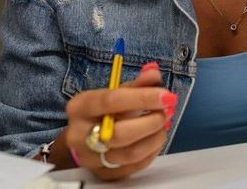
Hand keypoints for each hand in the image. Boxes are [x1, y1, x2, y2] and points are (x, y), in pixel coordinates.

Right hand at [60, 63, 175, 180]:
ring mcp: (89, 157)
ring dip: (155, 138)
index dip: (143, 98)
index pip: (111, 101)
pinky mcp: (103, 173)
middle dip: (151, 122)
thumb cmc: (104, 111)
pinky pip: (133, 167)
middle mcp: (79, 134)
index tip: (167, 96)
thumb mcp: (116, 91)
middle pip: (120, 133)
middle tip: (166, 112)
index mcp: (80, 107)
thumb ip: (138, 83)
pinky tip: (156, 139)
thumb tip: (154, 72)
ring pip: (129, 154)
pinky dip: (151, 152)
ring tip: (164, 125)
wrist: (84, 137)